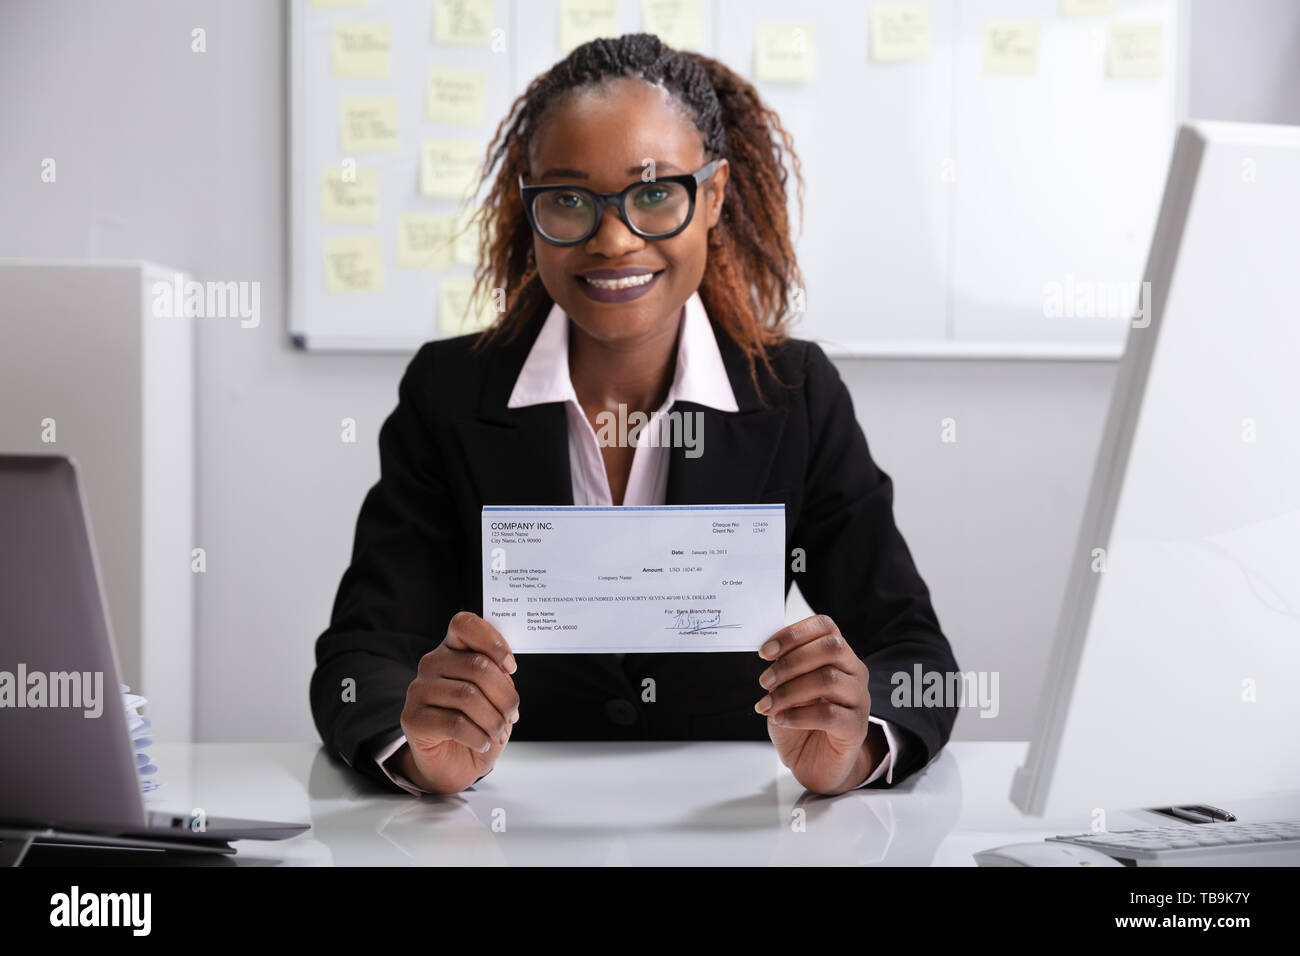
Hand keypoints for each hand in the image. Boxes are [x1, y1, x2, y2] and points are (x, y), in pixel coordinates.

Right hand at [395, 611, 519, 793]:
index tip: (510, 667)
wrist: (454, 764)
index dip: (493, 641)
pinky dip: (477, 736)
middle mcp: (431, 663)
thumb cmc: (478, 725)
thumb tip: (506, 669)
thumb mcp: (495, 697)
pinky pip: (455, 723)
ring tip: (497, 733)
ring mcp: (418, 690)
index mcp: (452, 649)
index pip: (465, 624)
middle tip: (511, 715)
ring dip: (493, 720)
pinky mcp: (412, 718)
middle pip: (477, 666)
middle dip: (504, 695)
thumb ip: (499, 676)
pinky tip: (482, 743)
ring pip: (467, 696)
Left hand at [755, 614, 882, 794]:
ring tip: (769, 705)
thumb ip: (782, 668)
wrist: (816, 763)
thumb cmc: (801, 720)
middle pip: (831, 648)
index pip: (825, 626)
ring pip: (829, 680)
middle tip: (764, 681)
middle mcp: (854, 672)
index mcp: (838, 655)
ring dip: (790, 691)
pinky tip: (782, 720)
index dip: (794, 633)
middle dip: (791, 662)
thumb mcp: (786, 688)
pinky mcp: (856, 728)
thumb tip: (768, 651)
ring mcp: (859, 699)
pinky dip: (799, 715)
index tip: (765, 651)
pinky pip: (830, 714)